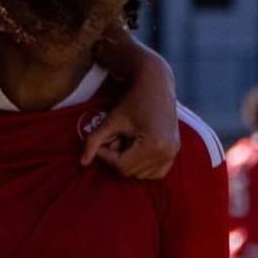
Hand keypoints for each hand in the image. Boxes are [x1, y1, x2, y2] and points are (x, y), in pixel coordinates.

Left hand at [84, 27, 179, 178]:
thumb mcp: (111, 120)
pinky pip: (155, 172)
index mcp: (153, 145)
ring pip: (141, 174)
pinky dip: (142, 164)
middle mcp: (167, 153)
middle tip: (114, 137)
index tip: (101, 139)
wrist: (155, 83)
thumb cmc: (132, 99)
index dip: (105, 155)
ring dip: (129, 160)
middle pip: (131, 171)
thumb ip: (94, 140)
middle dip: (117, 157)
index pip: (121, 165)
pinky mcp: (175, 152)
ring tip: (126, 139)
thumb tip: (82, 162)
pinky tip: (136, 146)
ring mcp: (173, 153)